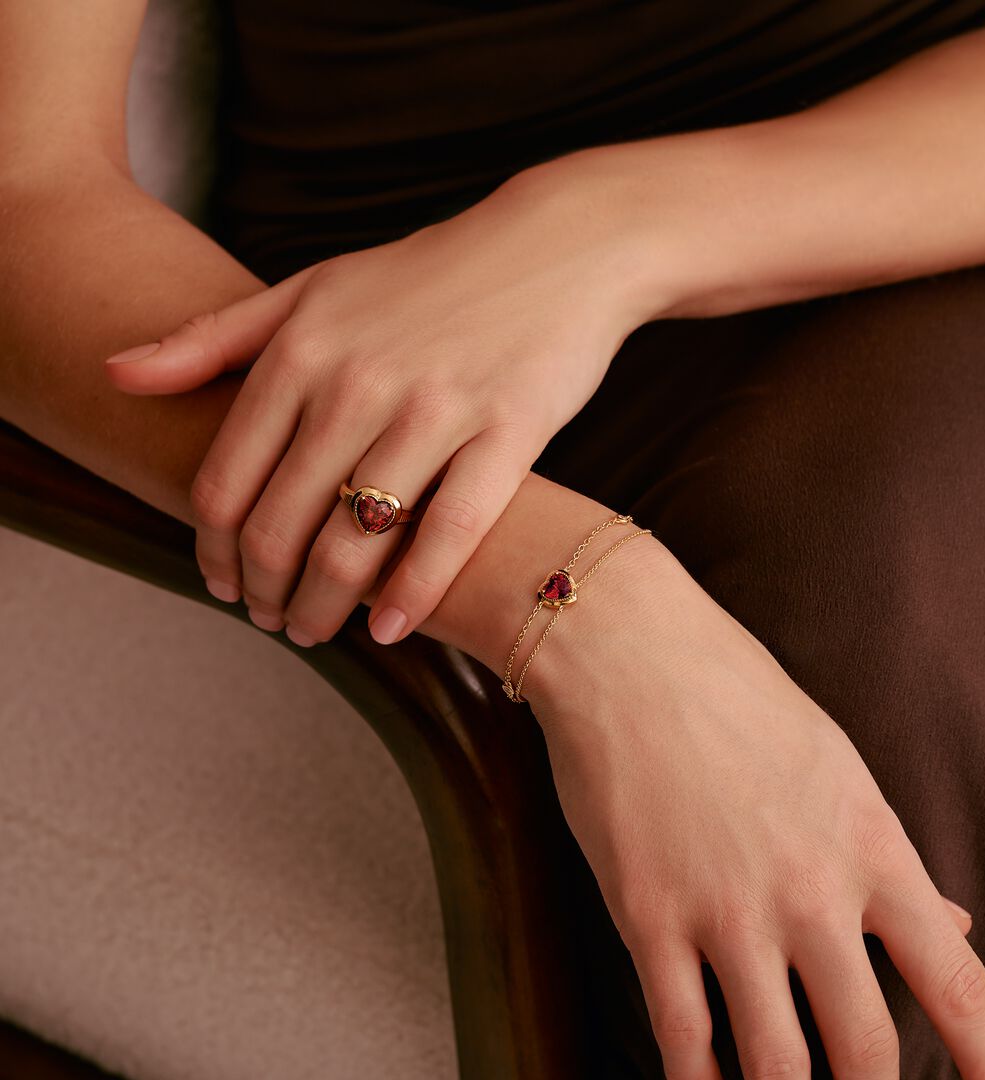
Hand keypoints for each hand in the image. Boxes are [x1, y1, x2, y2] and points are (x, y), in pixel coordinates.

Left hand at [103, 168, 652, 644]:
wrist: (556, 248)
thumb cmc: (427, 278)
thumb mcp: (311, 291)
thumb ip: (213, 338)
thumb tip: (116, 374)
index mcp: (302, 350)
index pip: (226, 482)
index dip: (214, 551)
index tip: (223, 585)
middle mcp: (358, 382)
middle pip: (279, 522)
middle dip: (264, 591)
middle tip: (270, 621)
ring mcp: (435, 408)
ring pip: (355, 538)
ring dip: (326, 606)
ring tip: (317, 632)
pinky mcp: (508, 431)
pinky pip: (450, 531)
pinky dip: (415, 592)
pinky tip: (393, 631)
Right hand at [525, 535, 984, 1079]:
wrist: (630, 652)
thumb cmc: (733, 692)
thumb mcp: (832, 760)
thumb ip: (885, 852)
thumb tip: (949, 921)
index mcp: (868, 845)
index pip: (955, 981)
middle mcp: (810, 892)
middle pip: (866, 1050)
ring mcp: (726, 910)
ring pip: (776, 1064)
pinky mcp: (648, 915)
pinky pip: (681, 1035)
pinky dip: (697, 1076)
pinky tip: (704, 1078)